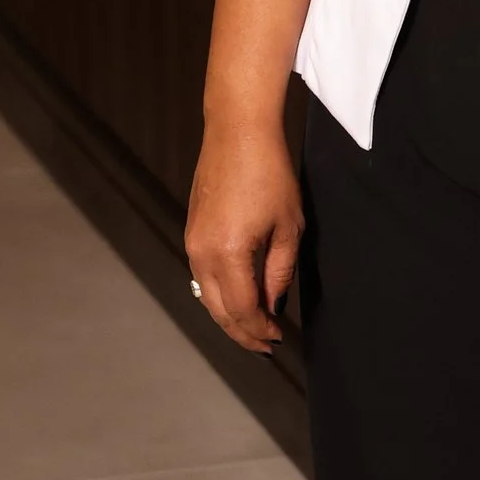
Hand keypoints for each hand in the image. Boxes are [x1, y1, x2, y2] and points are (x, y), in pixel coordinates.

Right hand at [185, 113, 302, 351]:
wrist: (238, 132)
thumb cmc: (270, 173)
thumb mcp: (288, 227)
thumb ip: (279, 272)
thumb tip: (273, 305)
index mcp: (228, 254)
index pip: (242, 309)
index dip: (260, 330)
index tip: (279, 340)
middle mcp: (201, 253)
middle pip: (218, 310)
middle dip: (242, 332)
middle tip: (265, 346)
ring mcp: (192, 242)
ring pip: (205, 296)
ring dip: (228, 316)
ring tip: (252, 329)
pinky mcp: (191, 232)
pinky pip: (201, 276)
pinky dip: (218, 294)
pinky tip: (237, 298)